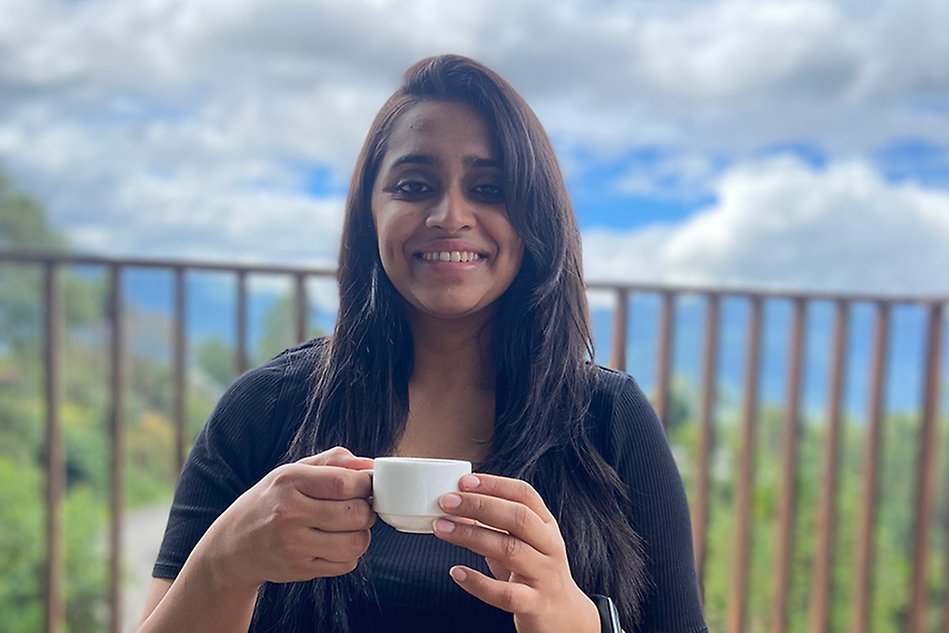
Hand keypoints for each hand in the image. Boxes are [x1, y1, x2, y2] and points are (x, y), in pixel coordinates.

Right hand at [195, 446, 374, 591]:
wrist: (232, 547)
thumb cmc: (270, 502)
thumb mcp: (292, 471)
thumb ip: (333, 462)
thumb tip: (370, 465)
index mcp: (288, 481)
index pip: (344, 483)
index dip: (365, 484)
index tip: (366, 485)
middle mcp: (289, 513)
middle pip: (355, 513)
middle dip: (366, 509)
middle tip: (359, 506)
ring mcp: (294, 545)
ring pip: (356, 542)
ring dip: (362, 534)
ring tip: (350, 526)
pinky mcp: (300, 569)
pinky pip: (346, 564)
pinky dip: (349, 554)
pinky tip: (336, 543)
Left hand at [432, 474, 599, 632]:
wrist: (564, 616)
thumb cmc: (535, 573)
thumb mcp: (522, 543)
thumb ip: (495, 526)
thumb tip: (456, 507)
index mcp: (546, 526)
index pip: (525, 495)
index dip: (495, 484)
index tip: (465, 481)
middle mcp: (549, 547)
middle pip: (518, 518)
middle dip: (480, 505)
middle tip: (447, 502)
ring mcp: (544, 576)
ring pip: (510, 550)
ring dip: (471, 536)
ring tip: (442, 528)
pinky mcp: (534, 604)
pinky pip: (505, 594)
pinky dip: (478, 582)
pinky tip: (456, 572)